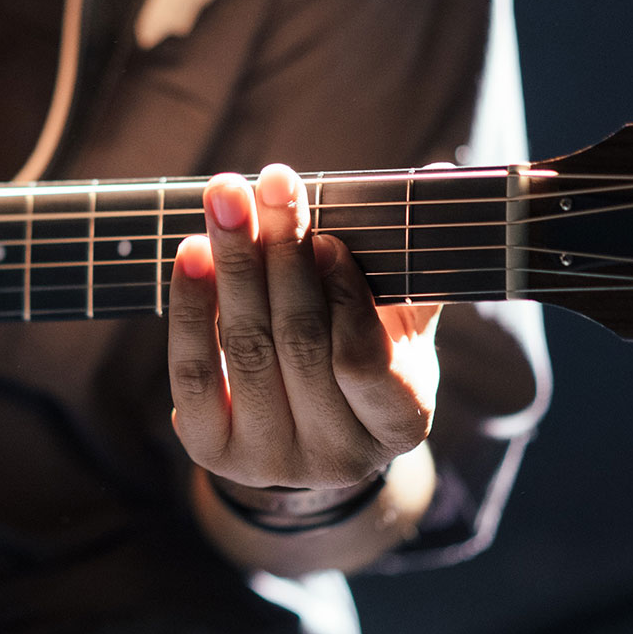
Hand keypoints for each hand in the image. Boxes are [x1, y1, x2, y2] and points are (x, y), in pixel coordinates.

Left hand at [167, 163, 438, 492]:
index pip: (364, 360)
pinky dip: (192, 306)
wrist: (302, 427)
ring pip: (245, 349)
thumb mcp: (397, 322)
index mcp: (398, 424)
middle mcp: (336, 457)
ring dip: (233, 264)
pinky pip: (193, 371)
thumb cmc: (360, 356)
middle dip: (282, 254)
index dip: (343, 296)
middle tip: (272, 183)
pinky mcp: (211, 450)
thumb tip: (440, 173)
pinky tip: (192, 252)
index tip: (327, 238)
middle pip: (299, 343)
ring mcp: (270, 460)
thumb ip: (411, 261)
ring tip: (226, 199)